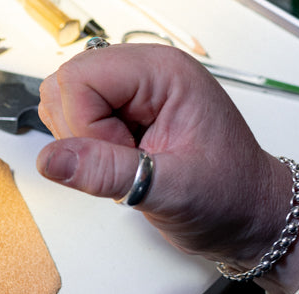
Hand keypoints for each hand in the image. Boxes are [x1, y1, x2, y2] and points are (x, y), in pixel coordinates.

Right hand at [36, 43, 292, 267]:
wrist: (247, 215)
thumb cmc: (229, 196)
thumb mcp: (170, 190)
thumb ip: (106, 172)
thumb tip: (51, 160)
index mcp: (164, 73)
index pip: (81, 79)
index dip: (86, 126)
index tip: (122, 156)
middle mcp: (145, 75)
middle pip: (65, 84)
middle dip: (78, 133)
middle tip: (124, 159)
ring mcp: (131, 93)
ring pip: (62, 102)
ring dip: (79, 142)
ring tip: (125, 161)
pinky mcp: (120, 114)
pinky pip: (70, 121)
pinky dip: (82, 149)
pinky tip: (119, 161)